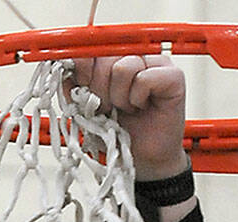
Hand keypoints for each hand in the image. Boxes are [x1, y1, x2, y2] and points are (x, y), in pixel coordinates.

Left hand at [67, 54, 188, 180]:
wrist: (142, 158)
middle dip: (100, 89)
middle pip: (106, 57)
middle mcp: (134, 56)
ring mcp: (155, 63)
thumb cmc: (117, 132)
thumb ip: (74, 86)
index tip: (83, 90)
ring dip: (120, 96)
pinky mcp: (174, 76)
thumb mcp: (85, 109)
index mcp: (112, 60)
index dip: (81, 69)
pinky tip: (142, 106)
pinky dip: (138, 98)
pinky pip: (145, 79)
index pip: (91, 48)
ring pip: (125, 66)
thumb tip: (63, 67)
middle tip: (109, 107)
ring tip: (127, 108)